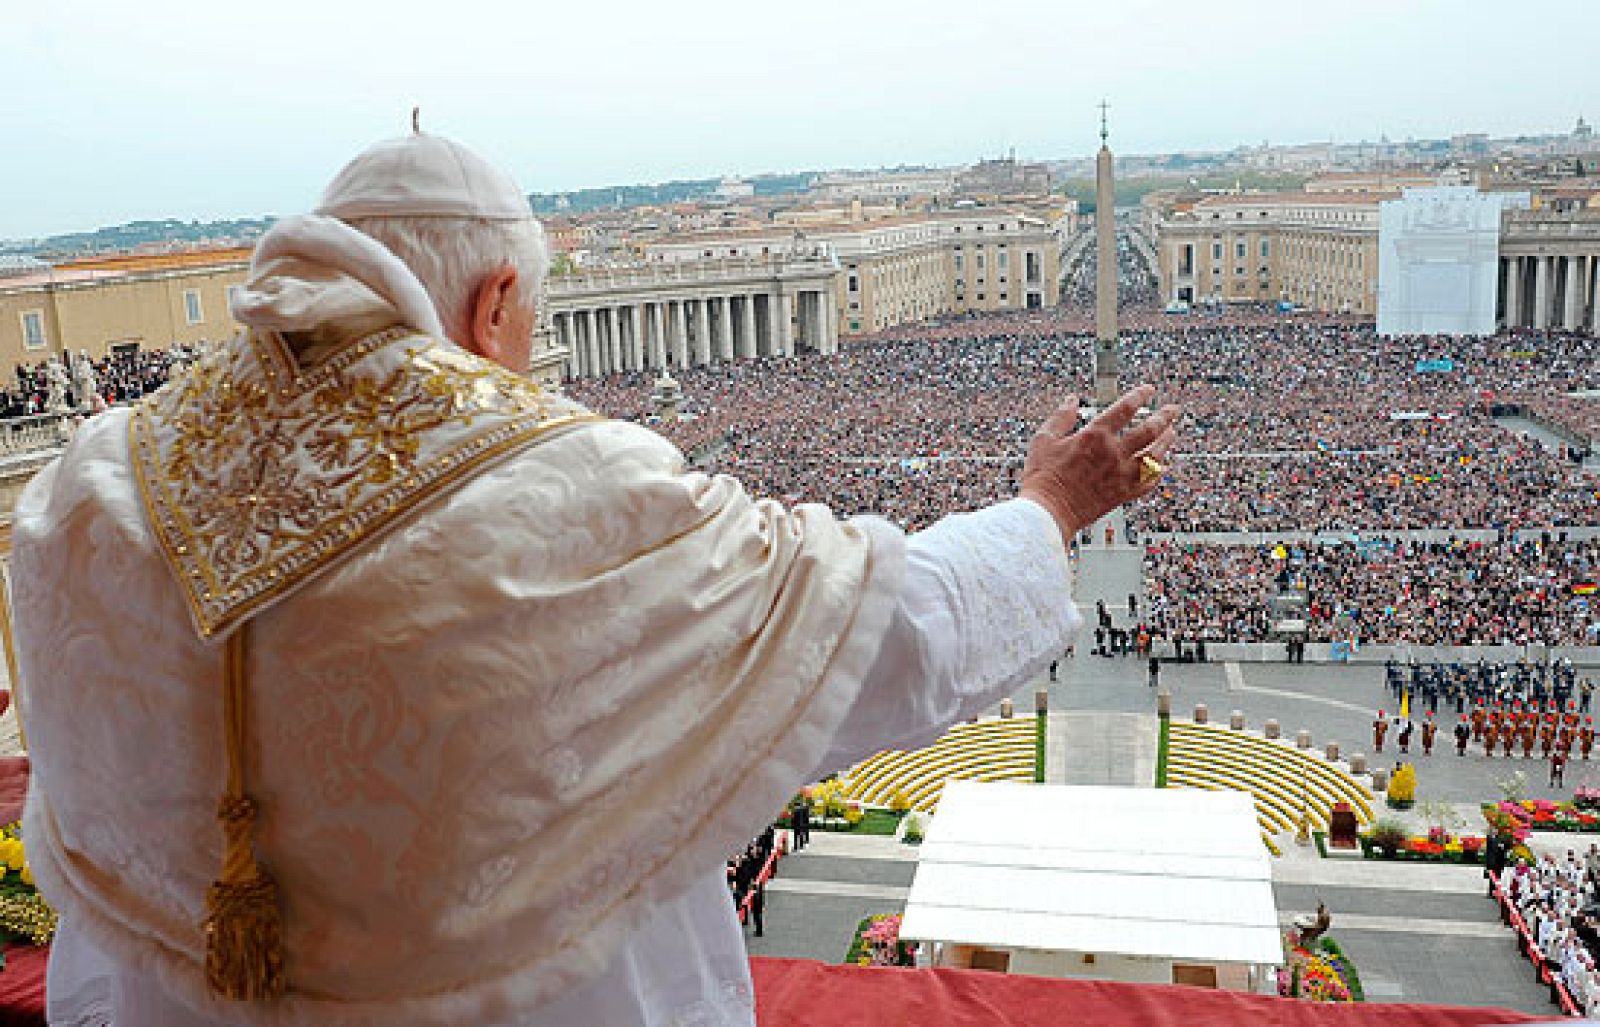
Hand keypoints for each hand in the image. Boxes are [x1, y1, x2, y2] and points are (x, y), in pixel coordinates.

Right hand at [1020, 384, 1180, 541]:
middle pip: (1150, 430)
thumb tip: (1072, 399)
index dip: (1140, 396)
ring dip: (1167, 442)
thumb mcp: (1044, 439)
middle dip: (1165, 417)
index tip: (1149, 390)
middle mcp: (1114, 453)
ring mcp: (1122, 475)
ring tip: (1172, 433)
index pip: (1126, 408)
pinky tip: (1163, 466)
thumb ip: (1061, 417)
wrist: (1048, 513)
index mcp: (1095, 435)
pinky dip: (1159, 472)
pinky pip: (1149, 481)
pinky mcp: (1124, 494)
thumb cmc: (1042, 477)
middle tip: (1173, 410)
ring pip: (1155, 455)